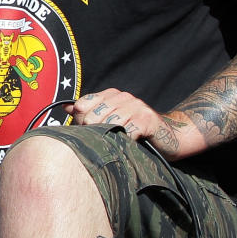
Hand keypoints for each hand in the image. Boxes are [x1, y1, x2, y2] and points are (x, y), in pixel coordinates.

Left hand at [64, 88, 186, 159]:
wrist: (170, 137)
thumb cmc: (136, 130)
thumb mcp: (111, 118)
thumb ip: (89, 112)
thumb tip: (66, 107)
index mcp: (111, 94)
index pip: (82, 105)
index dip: (83, 122)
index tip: (92, 131)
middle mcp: (123, 96)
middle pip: (92, 116)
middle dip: (95, 132)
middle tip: (108, 139)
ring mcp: (136, 106)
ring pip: (108, 124)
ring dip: (112, 138)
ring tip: (119, 141)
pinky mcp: (147, 119)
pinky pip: (126, 132)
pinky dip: (126, 142)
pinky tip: (131, 143)